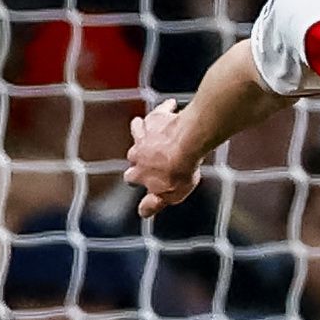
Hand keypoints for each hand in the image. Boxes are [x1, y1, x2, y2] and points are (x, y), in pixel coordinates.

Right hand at [123, 98, 200, 217]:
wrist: (188, 143)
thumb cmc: (180, 170)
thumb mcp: (170, 196)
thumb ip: (154, 204)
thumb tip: (142, 213)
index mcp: (138, 171)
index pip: (130, 177)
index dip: (136, 179)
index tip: (140, 180)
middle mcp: (138, 151)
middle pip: (132, 153)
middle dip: (138, 154)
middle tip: (148, 155)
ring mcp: (146, 132)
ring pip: (137, 128)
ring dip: (140, 128)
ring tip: (145, 127)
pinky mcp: (159, 117)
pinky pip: (159, 111)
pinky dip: (163, 110)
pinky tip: (170, 107)